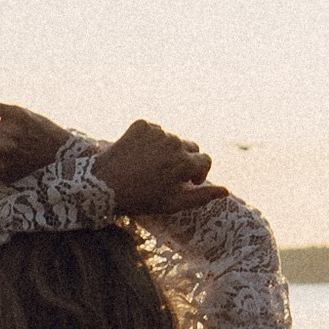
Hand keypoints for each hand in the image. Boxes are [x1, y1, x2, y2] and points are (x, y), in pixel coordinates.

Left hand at [95, 119, 219, 218]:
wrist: (102, 184)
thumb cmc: (140, 199)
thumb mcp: (172, 204)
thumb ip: (201, 197)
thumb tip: (226, 191)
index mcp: (185, 162)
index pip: (205, 160)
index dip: (199, 173)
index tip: (189, 182)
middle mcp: (175, 143)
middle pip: (190, 147)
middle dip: (184, 160)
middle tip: (169, 175)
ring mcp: (158, 131)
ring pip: (172, 139)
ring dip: (167, 150)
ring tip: (150, 166)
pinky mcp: (143, 124)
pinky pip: (155, 130)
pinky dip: (151, 141)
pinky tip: (140, 155)